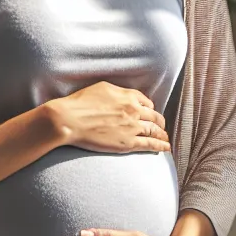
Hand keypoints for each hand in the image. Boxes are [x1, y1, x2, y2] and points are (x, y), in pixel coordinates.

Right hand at [46, 82, 169, 153]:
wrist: (69, 119)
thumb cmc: (80, 103)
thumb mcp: (102, 88)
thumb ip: (118, 92)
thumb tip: (125, 96)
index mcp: (128, 96)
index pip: (147, 103)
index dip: (149, 109)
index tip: (149, 114)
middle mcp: (134, 110)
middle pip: (154, 117)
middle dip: (159, 122)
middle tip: (161, 126)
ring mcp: (132, 127)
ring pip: (155, 130)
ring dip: (162, 134)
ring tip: (165, 138)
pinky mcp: (128, 143)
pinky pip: (150, 144)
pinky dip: (161, 145)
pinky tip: (166, 147)